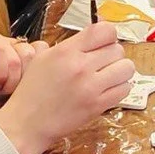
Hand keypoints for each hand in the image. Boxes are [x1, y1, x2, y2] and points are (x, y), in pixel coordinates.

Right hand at [0, 22, 134, 153]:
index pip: (104, 30)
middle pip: (118, 49)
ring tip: (108, 76)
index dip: (109, 35)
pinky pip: (125, 89)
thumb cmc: (33, 91)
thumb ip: (70, 45)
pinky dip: (120, 88)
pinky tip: (107, 89)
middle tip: (102, 63)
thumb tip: (95, 35)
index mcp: (65, 51)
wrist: (27, 123)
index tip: (104, 42)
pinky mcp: (98, 105)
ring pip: (127, 68)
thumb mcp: (43, 58)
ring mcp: (91, 87)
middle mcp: (80, 66)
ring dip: (120, 71)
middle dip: (112, 55)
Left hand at [0, 34, 43, 112]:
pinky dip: (38, 68)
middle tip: (5, 90)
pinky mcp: (33, 48)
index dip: (0, 74)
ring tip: (16, 86)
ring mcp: (17, 43)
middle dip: (15, 77)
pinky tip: (27, 79)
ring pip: (32, 53)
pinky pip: (42, 50)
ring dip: (26, 75)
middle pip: (20, 52)